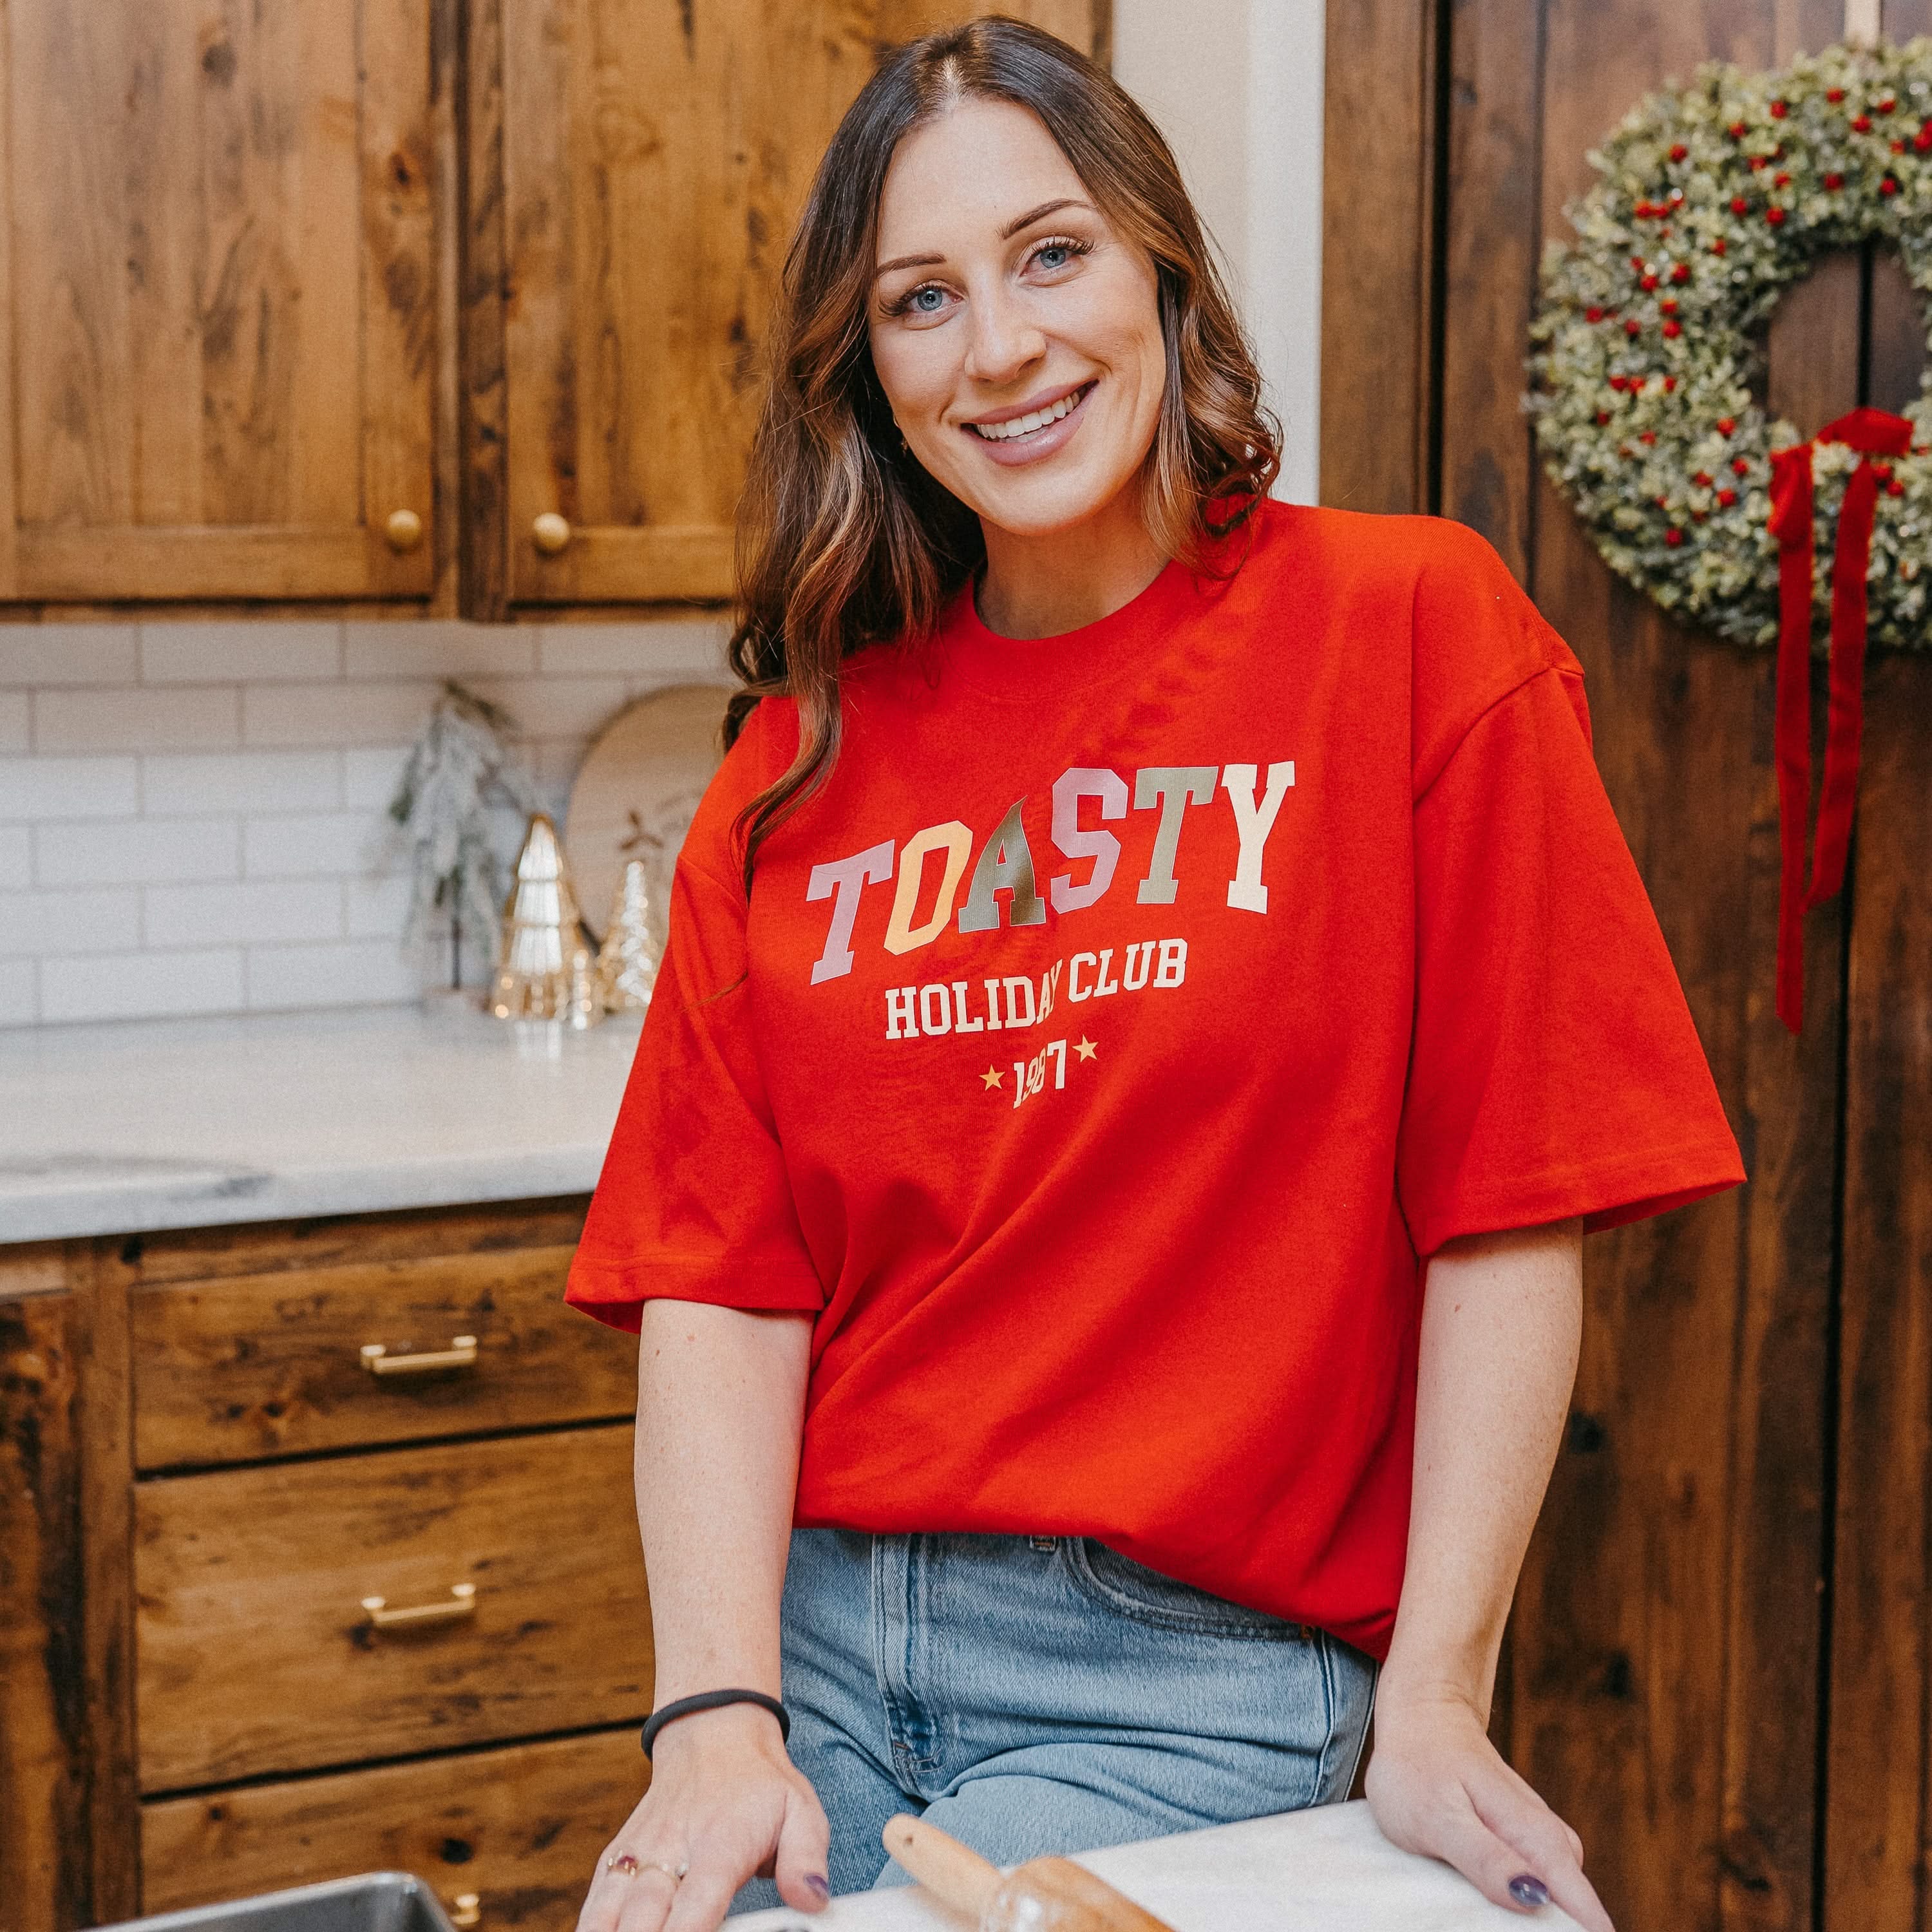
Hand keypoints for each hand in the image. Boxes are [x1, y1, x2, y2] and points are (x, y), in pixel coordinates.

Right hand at [577, 1704, 830, 1931]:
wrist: (713, 1733)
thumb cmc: (760, 1785)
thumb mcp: (800, 1810)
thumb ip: (806, 1858)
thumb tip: (813, 1901)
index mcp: (720, 1844)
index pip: (698, 1902)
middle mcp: (672, 1849)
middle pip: (644, 1916)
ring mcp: (640, 1853)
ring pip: (609, 1909)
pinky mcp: (618, 1856)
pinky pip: (595, 1900)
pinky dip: (593, 1924)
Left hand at [1364, 1687, 1613, 1931]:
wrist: (1422, 1719)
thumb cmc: (1420, 1768)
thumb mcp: (1440, 1819)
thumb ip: (1486, 1860)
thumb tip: (1536, 1898)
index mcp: (1540, 1842)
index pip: (1585, 1917)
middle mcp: (1554, 1846)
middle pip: (1574, 1921)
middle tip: (1486, 1925)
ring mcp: (1543, 1846)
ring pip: (1555, 1910)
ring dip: (1531, 1927)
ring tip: (1480, 1921)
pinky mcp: (1526, 1849)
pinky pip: (1538, 1895)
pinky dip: (1517, 1911)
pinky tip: (1486, 1913)